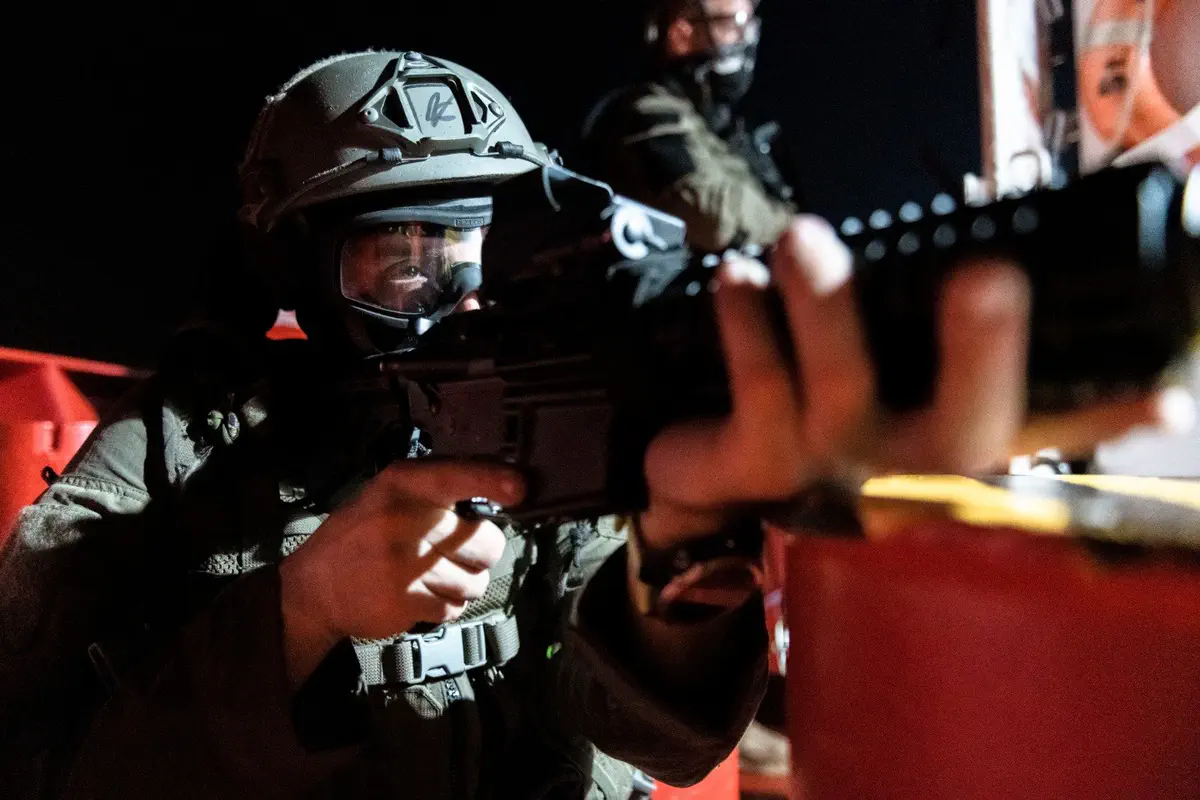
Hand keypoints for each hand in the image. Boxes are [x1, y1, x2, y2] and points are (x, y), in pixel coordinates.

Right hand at [279, 459, 523, 685]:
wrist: (313, 588)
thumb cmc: (362, 537)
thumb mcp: (390, 496)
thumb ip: (438, 491)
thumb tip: (504, 492)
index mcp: (403, 485)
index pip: (456, 476)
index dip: (491, 480)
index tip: (519, 488)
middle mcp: (404, 520)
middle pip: (485, 543)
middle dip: (479, 555)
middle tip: (454, 554)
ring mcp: (404, 563)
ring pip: (474, 582)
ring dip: (461, 585)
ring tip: (429, 576)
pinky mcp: (404, 601)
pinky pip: (453, 608)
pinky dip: (443, 607)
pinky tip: (417, 595)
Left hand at [639, 215, 1194, 547]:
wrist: (721, 489)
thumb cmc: (835, 424)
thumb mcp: (912, 401)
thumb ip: (986, 372)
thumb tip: (1108, 351)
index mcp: (958, 450)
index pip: (1047, 431)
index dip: (1110, 418)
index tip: (1168, 398)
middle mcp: (910, 471)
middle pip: (966, 425)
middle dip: (984, 354)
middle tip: (989, 277)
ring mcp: (834, 469)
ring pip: (844, 388)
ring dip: (826, 306)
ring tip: (803, 237)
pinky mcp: (759, 461)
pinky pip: (758, 386)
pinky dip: (746, 325)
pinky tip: (736, 275)